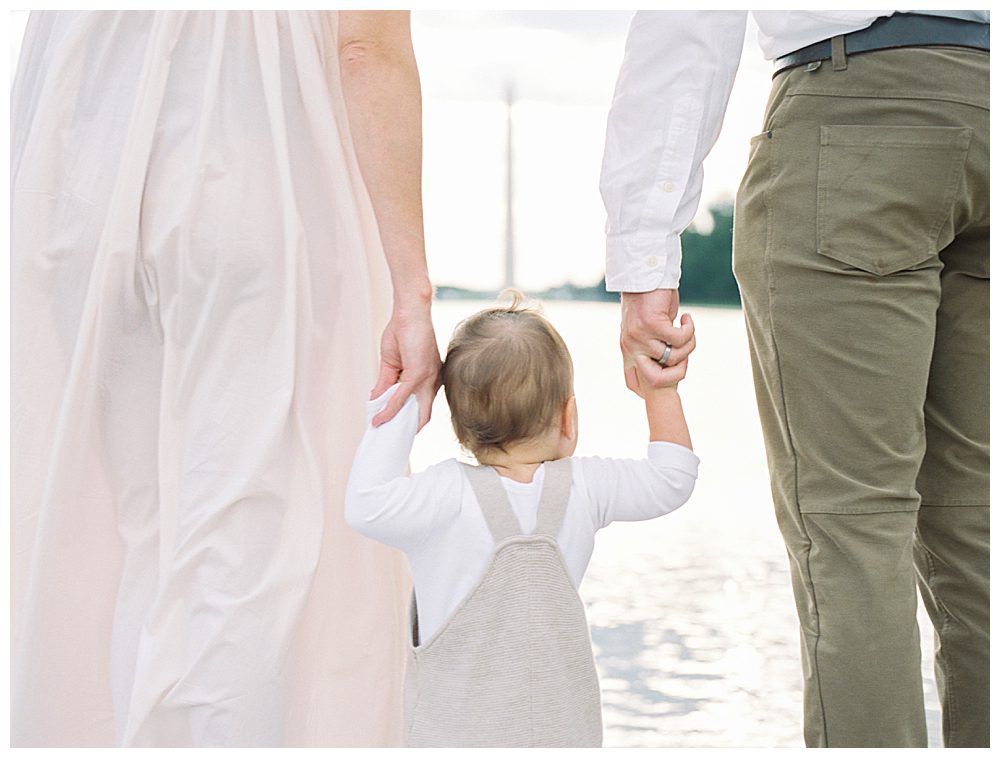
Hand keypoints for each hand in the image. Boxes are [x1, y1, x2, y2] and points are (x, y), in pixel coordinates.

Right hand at [370, 304, 440, 428]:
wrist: (409, 312)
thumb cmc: (402, 332)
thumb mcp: (390, 363)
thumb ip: (385, 383)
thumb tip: (375, 401)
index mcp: (430, 379)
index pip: (421, 407)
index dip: (408, 420)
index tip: (394, 430)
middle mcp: (433, 382)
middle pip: (422, 415)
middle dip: (406, 430)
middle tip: (389, 440)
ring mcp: (428, 378)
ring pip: (414, 411)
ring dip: (396, 424)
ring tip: (381, 433)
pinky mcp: (418, 373)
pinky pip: (402, 397)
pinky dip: (389, 409)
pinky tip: (378, 418)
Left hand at [620, 289, 695, 395]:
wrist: (646, 275)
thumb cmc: (652, 303)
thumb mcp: (648, 330)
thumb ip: (653, 348)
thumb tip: (673, 366)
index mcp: (628, 351)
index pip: (633, 384)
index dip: (654, 388)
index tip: (671, 374)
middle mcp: (631, 347)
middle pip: (654, 381)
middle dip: (677, 375)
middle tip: (685, 357)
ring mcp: (640, 337)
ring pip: (674, 356)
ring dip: (689, 344)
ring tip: (687, 329)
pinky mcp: (651, 324)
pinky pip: (679, 339)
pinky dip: (690, 330)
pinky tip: (688, 318)